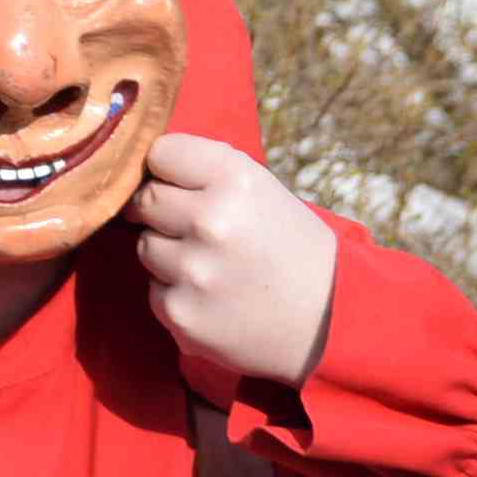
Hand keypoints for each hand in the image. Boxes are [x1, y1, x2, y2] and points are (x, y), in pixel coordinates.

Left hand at [126, 134, 335, 385]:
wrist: (331, 323)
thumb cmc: (294, 250)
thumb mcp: (265, 191)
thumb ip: (208, 174)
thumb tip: (145, 168)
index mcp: (235, 179)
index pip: (160, 153)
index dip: (166, 169)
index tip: (178, 183)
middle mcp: (210, 220)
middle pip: (145, 199)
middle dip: (161, 211)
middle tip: (193, 228)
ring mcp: (193, 270)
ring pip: (145, 246)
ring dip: (167, 254)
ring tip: (213, 266)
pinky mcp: (181, 313)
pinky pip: (154, 290)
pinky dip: (176, 293)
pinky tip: (214, 297)